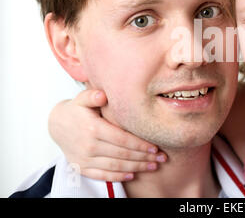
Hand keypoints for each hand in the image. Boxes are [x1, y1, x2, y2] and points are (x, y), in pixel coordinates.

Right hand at [48, 89, 166, 181]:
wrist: (56, 124)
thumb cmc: (76, 109)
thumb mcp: (82, 98)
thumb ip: (93, 95)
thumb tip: (102, 95)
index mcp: (93, 128)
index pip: (122, 139)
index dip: (140, 145)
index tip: (155, 147)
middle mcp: (89, 146)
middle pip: (122, 154)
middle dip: (144, 157)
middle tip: (161, 158)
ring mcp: (84, 159)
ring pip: (115, 166)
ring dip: (136, 167)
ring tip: (153, 166)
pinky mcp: (81, 167)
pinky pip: (101, 175)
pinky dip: (117, 177)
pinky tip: (132, 175)